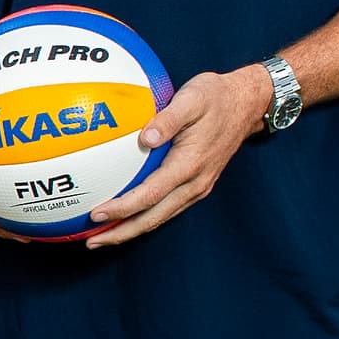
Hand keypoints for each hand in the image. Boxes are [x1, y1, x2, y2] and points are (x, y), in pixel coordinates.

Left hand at [84, 64, 271, 248]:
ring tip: (102, 237)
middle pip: (153, 218)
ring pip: (160, 217)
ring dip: (131, 229)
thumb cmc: (216, 96)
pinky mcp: (197, 185)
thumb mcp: (192, 97)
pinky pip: (166, 207)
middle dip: (121, 233)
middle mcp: (195, 183)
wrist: (247, 104)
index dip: (122, 208)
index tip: (97, 215)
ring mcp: (197, 187)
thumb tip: (145, 138)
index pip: (150, 195)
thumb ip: (168, 118)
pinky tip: (126, 216)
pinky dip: (144, 216)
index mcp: (190, 164)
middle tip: (91, 242)